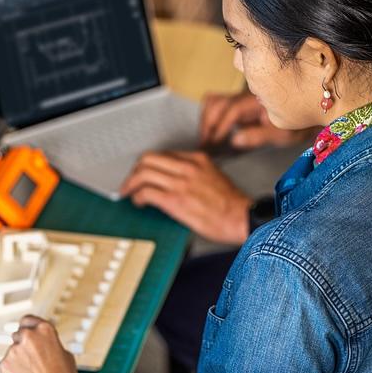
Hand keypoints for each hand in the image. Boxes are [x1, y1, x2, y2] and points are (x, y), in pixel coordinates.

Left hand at [0, 316, 87, 372]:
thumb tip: (43, 344)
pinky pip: (6, 367)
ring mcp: (13, 350)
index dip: (28, 328)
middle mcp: (27, 336)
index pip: (28, 320)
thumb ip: (50, 344)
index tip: (27, 333)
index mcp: (45, 330)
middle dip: (23, 346)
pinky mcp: (3, 365)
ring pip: (12, 353)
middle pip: (18, 335)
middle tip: (31, 360)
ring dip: (18, 361)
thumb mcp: (65, 355)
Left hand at [120, 151, 252, 244]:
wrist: (242, 218)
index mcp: (197, 159)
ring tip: (129, 192)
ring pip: (143, 173)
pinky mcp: (175, 200)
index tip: (143, 174)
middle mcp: (187, 167)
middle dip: (134, 171)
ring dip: (131, 184)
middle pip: (148, 158)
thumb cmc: (231, 204)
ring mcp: (180, 182)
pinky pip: (146, 192)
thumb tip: (172, 180)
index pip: (162, 154)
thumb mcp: (213, 176)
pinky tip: (139, 202)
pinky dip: (137, 196)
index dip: (148, 164)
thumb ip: (193, 173)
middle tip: (130, 182)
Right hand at [200, 91, 305, 149]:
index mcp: (257, 101)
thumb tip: (234, 141)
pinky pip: (217, 104)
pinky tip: (212, 132)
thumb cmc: (298, 125)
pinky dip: (210, 116)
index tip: (213, 142)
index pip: (233, 109)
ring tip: (206, 139)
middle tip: (205, 145)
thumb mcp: (281, 134)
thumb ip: (258, 136)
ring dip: (206, 119)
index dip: (221, 126)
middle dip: (208, 124)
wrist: (309, 111)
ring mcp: (241, 98)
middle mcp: (246, 95)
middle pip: (217, 103)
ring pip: (214, 101)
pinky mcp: (238, 103)